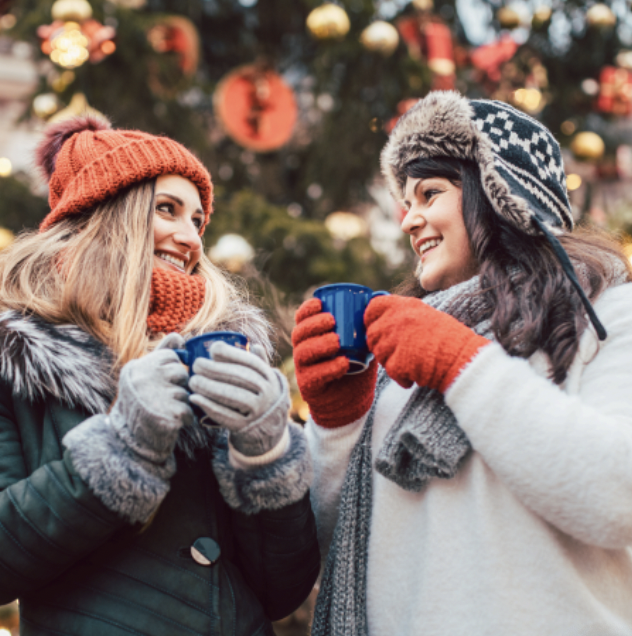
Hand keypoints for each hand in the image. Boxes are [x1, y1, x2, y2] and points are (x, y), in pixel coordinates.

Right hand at [110, 334, 193, 463]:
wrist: (129, 440)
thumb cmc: (141, 403)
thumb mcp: (145, 374)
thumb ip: (162, 353)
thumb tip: (179, 336)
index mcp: (138, 367)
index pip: (171, 356)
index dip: (172, 370)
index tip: (160, 382)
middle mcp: (144, 379)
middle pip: (181, 373)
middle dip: (178, 387)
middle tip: (163, 398)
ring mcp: (154, 397)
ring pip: (186, 393)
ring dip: (181, 404)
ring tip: (164, 411)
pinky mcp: (167, 415)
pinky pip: (189, 411)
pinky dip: (185, 418)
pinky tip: (171, 422)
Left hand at [188, 341, 288, 456]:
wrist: (268, 430)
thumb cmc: (260, 397)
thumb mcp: (265, 380)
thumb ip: (259, 363)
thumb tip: (254, 344)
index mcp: (270, 378)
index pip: (251, 362)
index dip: (231, 354)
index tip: (213, 349)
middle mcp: (268, 394)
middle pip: (240, 378)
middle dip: (215, 369)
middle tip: (196, 365)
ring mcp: (258, 411)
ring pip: (232, 396)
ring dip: (209, 387)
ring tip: (193, 381)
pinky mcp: (245, 427)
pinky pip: (225, 416)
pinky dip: (208, 406)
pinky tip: (195, 398)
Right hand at [292, 298, 376, 428]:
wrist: (353, 400)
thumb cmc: (356, 366)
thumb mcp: (362, 343)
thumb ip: (367, 324)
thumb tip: (380, 296)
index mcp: (312, 337)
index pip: (301, 319)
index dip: (306, 309)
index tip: (320, 303)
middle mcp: (303, 351)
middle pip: (299, 333)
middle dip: (313, 324)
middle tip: (331, 321)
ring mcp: (304, 369)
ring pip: (303, 353)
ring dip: (319, 344)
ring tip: (337, 341)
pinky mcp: (309, 387)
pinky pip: (314, 376)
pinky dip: (329, 368)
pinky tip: (343, 363)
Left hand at [364, 295, 489, 392]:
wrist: (462, 358)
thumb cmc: (449, 338)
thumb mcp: (425, 315)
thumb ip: (402, 315)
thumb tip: (383, 321)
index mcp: (403, 306)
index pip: (372, 307)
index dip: (371, 319)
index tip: (377, 327)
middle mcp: (396, 320)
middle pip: (372, 334)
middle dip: (381, 346)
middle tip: (399, 352)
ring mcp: (394, 341)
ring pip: (379, 354)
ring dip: (391, 361)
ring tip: (412, 362)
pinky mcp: (396, 362)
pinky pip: (390, 371)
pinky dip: (401, 377)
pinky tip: (416, 374)